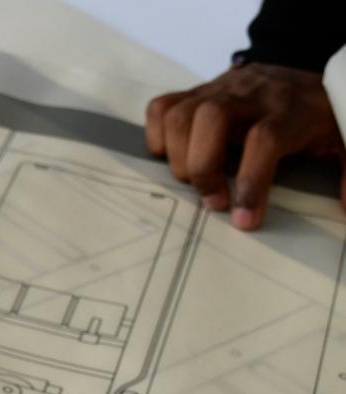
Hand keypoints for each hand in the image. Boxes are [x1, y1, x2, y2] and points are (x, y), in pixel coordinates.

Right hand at [146, 63, 344, 229]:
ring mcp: (218, 92)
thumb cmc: (315, 120)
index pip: (264, 139)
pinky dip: (158, 136)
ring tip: (193, 181)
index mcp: (288, 110)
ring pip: (182, 114)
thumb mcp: (342, 143)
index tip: (245, 220)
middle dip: (202, 166)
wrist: (302, 80)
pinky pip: (162, 108)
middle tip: (213, 200)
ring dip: (178, 156)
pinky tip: (174, 155)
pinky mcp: (196, 94)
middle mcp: (249, 96)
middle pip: (211, 117)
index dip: (251, 182)